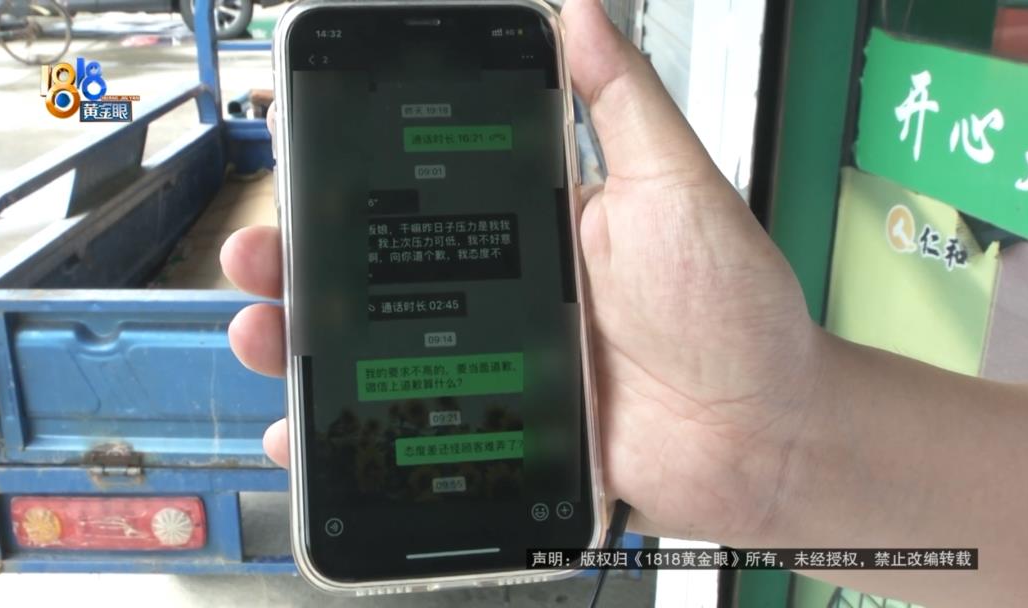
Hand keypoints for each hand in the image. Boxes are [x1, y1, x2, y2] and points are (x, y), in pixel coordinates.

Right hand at [220, 0, 818, 544]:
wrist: (766, 435)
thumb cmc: (734, 309)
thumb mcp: (677, 186)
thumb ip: (624, 101)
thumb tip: (580, 6)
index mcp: (537, 225)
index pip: (425, 192)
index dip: (355, 180)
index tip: (303, 164)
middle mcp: (505, 291)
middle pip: (381, 272)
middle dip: (304, 261)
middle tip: (261, 253)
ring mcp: (496, 361)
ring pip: (378, 349)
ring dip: (306, 342)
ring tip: (264, 332)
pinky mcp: (499, 425)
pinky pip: (409, 429)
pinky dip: (349, 437)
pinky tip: (302, 438)